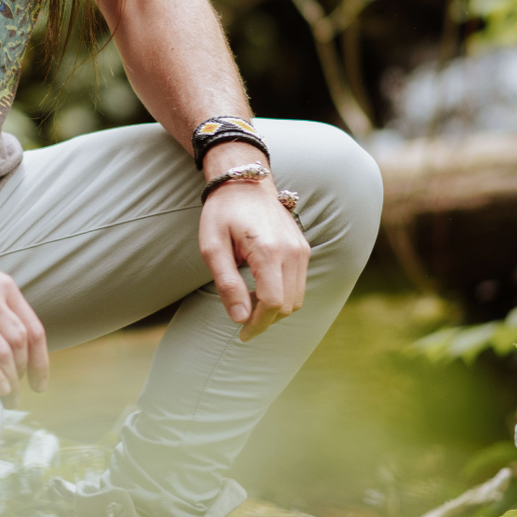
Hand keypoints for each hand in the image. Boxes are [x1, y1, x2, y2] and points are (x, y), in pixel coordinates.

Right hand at [0, 242, 48, 397]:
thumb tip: (10, 338)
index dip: (41, 361)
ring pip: (2, 353)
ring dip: (10, 381)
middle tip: (20, 392)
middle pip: (20, 344)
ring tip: (9, 397)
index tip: (39, 381)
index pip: (33, 329)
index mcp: (3, 286)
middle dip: (25, 373)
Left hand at [199, 178, 309, 341]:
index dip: (257, 324)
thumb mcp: (212, 247)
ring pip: (297, 298)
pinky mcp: (303, 248)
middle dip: (265, 320)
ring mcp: (301, 249)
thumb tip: (240, 318)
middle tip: (242, 320)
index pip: (272, 303)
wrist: (245, 183)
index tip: (242, 334)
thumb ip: (227, 284)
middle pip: (287, 305)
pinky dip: (283, 295)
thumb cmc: (223, 213)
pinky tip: (261, 289)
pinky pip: (299, 284)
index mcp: (268, 250)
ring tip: (250, 303)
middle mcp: (292, 251)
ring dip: (275, 309)